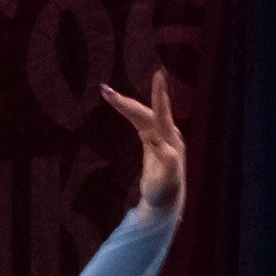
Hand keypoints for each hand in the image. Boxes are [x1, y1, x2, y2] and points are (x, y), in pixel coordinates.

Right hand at [100, 68, 184, 211]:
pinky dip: (128, 112)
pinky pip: (139, 121)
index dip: (158, 94)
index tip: (158, 75)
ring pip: (141, 115)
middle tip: (105, 91)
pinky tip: (120, 104)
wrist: (165, 201)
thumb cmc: (164, 192)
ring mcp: (159, 136)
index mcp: (170, 140)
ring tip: (107, 94)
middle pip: (144, 112)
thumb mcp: (165, 177)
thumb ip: (164, 157)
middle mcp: (166, 133)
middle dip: (126, 102)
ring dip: (125, 105)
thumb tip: (151, 137)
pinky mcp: (151, 141)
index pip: (161, 113)